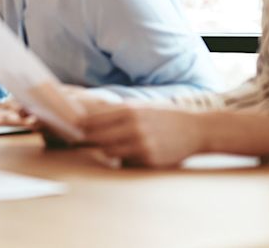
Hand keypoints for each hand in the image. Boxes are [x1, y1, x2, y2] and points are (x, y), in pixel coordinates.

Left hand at [80, 105, 204, 167]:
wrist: (196, 129)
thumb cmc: (165, 117)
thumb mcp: (142, 106)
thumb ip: (118, 112)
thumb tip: (89, 116)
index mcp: (130, 110)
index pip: (94, 120)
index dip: (80, 125)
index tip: (71, 127)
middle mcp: (134, 127)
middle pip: (97, 137)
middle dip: (87, 139)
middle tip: (77, 139)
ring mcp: (141, 145)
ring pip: (108, 151)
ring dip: (103, 149)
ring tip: (100, 146)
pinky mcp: (148, 160)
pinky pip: (125, 161)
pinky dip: (120, 158)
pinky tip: (122, 153)